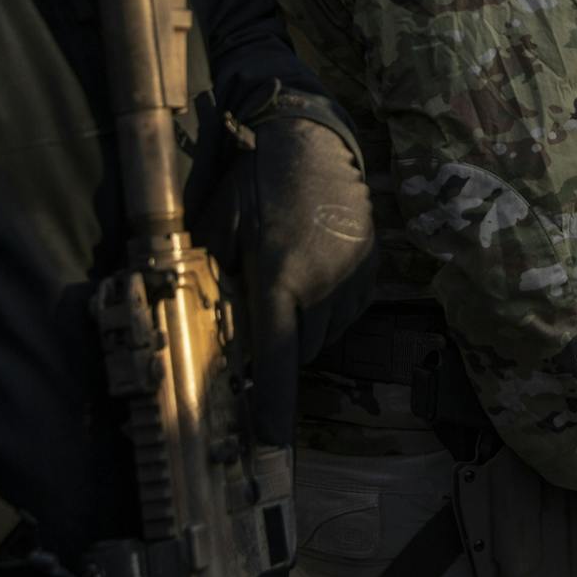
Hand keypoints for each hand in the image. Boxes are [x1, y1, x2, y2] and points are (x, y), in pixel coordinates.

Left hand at [214, 99, 375, 444]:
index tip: (269, 439)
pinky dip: (331, 306)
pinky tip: (316, 269)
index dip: (272, 405)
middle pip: (303, 351)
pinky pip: (350, 310)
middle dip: (281, 346)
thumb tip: (202, 324)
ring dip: (308, 326)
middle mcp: (323, 282)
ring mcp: (354, 275)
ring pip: (329, 333)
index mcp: (279, 275)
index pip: (277, 358)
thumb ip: (214, 279)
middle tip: (264, 315)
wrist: (313, 137)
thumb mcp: (219, 226)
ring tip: (290, 282)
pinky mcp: (374, 266)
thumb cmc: (256, 181)